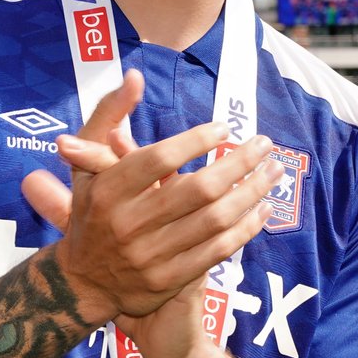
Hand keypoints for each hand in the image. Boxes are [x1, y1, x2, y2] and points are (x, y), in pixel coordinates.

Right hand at [22, 72, 280, 334]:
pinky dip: (246, 229)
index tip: (224, 129)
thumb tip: (135, 76)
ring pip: (215, 221)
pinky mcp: (169, 281)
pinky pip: (218, 251)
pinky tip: (262, 208)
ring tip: (274, 172)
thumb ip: (109, 116)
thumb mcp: (85, 162)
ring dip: (251, 193)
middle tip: (265, 144)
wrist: (84, 281)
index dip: (196, 141)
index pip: (159, 159)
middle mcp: (128, 224)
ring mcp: (150, 256)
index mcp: (108, 190)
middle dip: (239, 164)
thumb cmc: (92, 209)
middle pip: (197, 190)